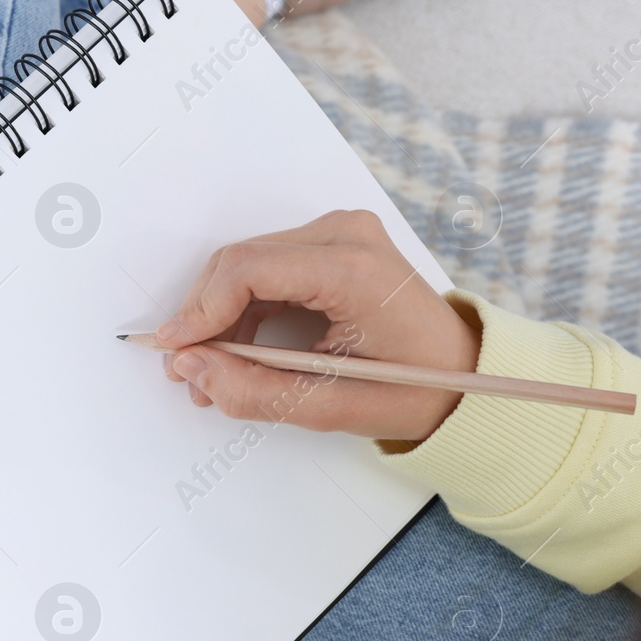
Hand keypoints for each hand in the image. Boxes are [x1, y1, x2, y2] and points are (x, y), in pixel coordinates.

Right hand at [157, 210, 480, 440]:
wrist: (466, 375)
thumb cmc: (416, 390)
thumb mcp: (329, 406)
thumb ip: (252, 391)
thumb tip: (191, 368)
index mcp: (353, 270)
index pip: (246, 270)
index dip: (199, 311)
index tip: (174, 352)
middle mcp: (347, 235)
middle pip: (239, 262)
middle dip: (203, 316)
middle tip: (186, 370)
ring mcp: (341, 234)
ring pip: (246, 264)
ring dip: (218, 314)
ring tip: (210, 367)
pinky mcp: (334, 244)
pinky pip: (266, 268)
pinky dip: (241, 307)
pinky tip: (236, 347)